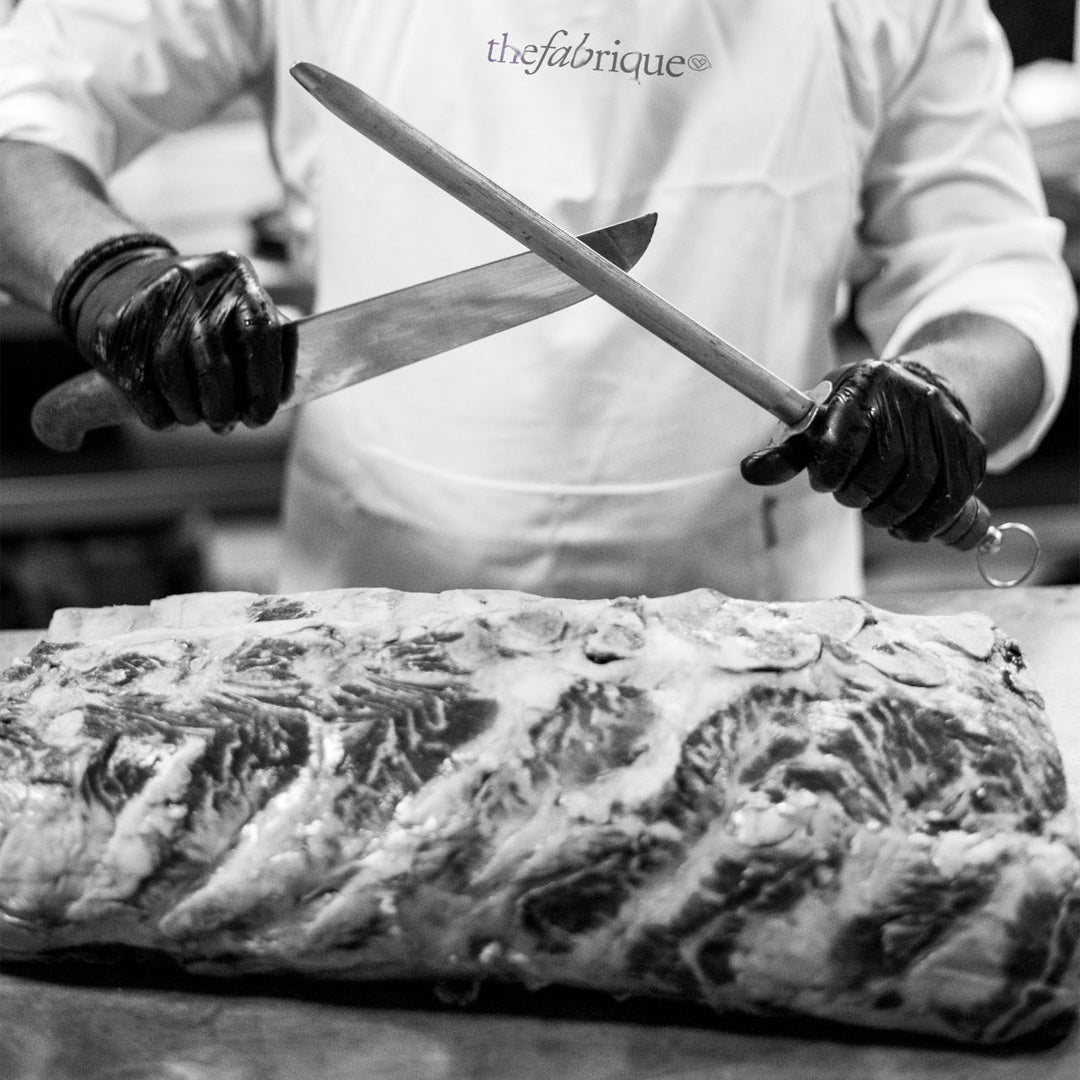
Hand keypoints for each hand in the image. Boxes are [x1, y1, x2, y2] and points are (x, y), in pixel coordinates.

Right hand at [55, 237, 291, 431]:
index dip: (264, 386)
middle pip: (214, 365)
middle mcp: (194, 282)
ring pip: (174, 379)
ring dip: (190, 414)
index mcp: (236, 275)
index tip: (260, 418)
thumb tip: (285, 398)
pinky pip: (140, 388)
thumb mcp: (241, 311)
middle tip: (225, 424)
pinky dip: (160, 415)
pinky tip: (170, 417)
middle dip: (222, 408)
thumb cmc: (202, 311)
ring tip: (197, 419)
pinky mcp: (115, 328)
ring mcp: (150, 301)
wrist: (122, 280)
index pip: (260, 335)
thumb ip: (271, 347)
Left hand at [740, 359, 986, 541]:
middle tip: (850, 497)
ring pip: (918, 485)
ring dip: (888, 513)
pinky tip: (904, 527)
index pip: (841, 438)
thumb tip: (749, 472)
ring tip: (874, 512)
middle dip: (858, 493)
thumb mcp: (817, 420)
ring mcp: (945, 422)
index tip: (824, 482)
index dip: (828, 472)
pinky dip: (922, 525)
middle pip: (883, 465)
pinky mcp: (970, 449)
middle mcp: (908, 397)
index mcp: (862, 385)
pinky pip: (949, 500)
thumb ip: (785, 451)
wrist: (917, 389)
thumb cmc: (854, 412)